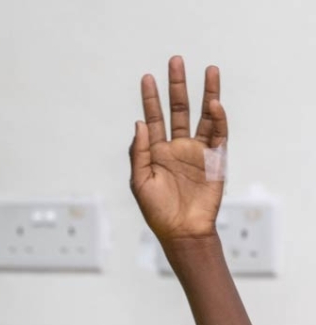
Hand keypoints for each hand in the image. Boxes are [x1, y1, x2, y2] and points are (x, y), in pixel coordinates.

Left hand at [129, 56, 227, 242]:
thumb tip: (138, 123)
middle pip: (178, 109)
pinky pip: (218, 134)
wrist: (182, 231)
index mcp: (156, 151)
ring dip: (206, 93)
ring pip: (203, 116)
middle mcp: (177, 147)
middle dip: (177, 86)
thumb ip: (139, 152)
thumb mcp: (139, 181)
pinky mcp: (215, 159)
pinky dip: (218, 118)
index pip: (153, 118)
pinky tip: (214, 103)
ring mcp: (197, 151)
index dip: (150, 99)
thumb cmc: (157, 211)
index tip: (146, 77)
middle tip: (176, 61)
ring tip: (209, 70)